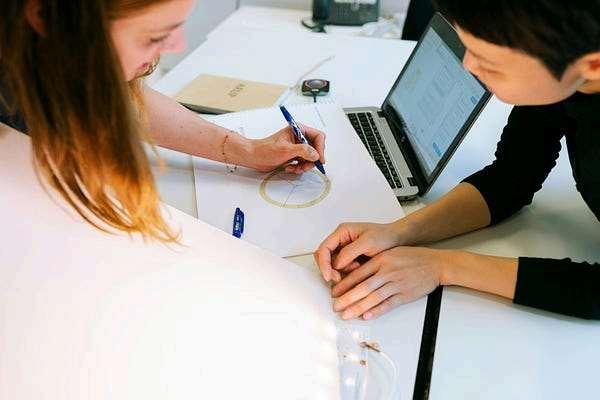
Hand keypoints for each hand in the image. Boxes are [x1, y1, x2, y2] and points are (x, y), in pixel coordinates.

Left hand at [248, 124, 325, 173]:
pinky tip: (290, 168)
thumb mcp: (285, 150)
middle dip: (311, 160)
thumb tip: (315, 154)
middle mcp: (299, 137)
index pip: (318, 136)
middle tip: (305, 166)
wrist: (254, 157)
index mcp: (298, 130)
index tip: (319, 159)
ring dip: (305, 165)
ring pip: (311, 158)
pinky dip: (299, 167)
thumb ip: (303, 151)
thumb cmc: (265, 149)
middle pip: (316, 149)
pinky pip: (304, 163)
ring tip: (295, 168)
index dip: (320, 148)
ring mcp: (297, 147)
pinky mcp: (294, 155)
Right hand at [314, 222, 407, 282]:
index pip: (324, 248)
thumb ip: (350, 252)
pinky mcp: (350, 258)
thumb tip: (336, 264)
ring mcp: (344, 249)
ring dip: (340, 271)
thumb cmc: (385, 237)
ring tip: (357, 268)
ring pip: (332, 264)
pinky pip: (341, 268)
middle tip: (338, 279)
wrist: (397, 240)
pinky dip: (347, 272)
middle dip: (329, 269)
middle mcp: (340, 240)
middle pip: (324, 257)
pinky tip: (359, 269)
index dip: (323, 263)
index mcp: (342, 232)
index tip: (328, 276)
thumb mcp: (368, 242)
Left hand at [331, 246, 449, 319]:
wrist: (435, 264)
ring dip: (358, 308)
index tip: (334, 292)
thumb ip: (373, 263)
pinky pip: (388, 304)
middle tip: (335, 306)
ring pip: (373, 298)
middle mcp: (387, 272)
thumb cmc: (412, 257)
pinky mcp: (405, 295)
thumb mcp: (390, 253)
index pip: (358, 274)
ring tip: (346, 314)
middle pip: (363, 288)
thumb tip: (354, 274)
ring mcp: (396, 284)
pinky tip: (367, 316)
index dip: (344, 284)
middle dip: (347, 298)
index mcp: (381, 260)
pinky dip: (377, 311)